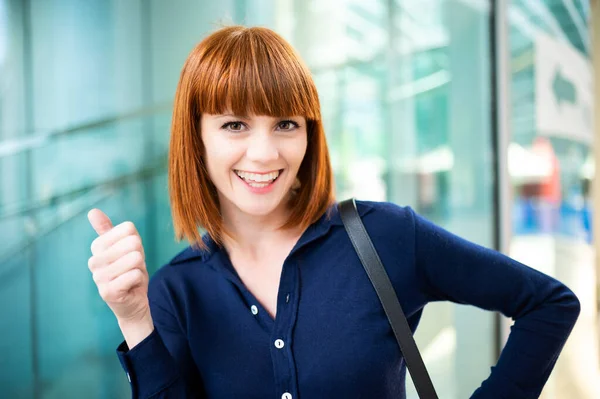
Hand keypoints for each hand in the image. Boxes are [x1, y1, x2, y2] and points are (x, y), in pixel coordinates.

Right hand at [87, 209, 150, 323]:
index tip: (129, 254)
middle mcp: (94, 261)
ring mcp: (98, 277)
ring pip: (135, 258)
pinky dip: (139, 280)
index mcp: (97, 246)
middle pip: (133, 243)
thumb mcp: (124, 246)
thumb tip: (92, 211)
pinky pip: (135, 275)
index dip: (136, 241)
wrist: (133, 302)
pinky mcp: (107, 292)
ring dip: (139, 268)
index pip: (128, 228)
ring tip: (131, 276)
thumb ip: (109, 229)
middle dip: (140, 256)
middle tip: (132, 267)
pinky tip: (130, 287)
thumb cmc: (129, 271)